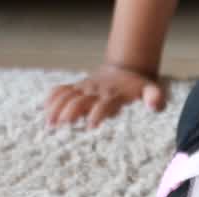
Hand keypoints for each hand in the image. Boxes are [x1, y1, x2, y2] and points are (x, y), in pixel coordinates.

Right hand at [45, 64, 166, 127]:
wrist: (126, 69)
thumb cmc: (138, 87)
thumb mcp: (152, 90)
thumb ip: (155, 98)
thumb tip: (154, 105)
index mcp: (113, 95)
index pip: (103, 104)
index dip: (97, 113)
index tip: (91, 126)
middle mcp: (96, 91)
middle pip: (79, 100)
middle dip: (70, 112)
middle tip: (62, 125)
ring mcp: (85, 88)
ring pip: (67, 95)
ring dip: (57, 107)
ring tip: (49, 123)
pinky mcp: (77, 87)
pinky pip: (61, 90)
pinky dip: (52, 98)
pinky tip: (44, 110)